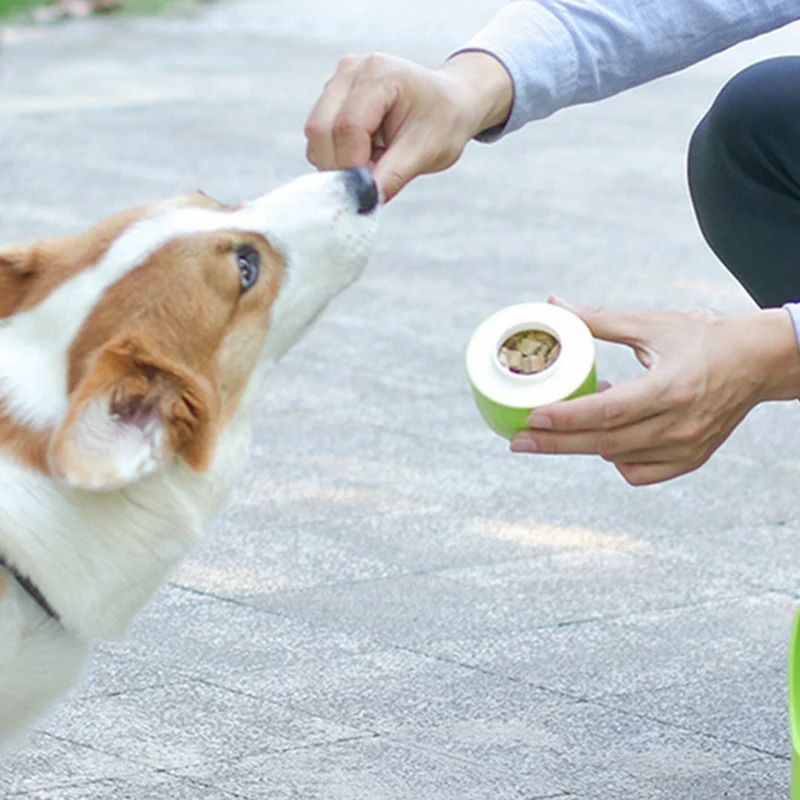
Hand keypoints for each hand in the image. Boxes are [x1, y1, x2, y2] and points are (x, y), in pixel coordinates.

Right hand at [304, 52, 512, 200]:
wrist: (450, 102)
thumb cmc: (443, 122)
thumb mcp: (426, 151)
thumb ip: (393, 175)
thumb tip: (365, 200)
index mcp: (380, 74)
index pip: (347, 127)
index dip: (352, 166)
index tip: (368, 190)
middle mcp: (352, 70)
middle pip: (321, 130)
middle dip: (341, 166)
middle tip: (372, 180)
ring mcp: (338, 81)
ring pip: (316, 135)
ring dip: (338, 161)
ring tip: (375, 161)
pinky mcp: (332, 96)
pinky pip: (320, 136)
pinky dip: (338, 155)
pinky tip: (367, 153)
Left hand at [510, 297, 799, 484]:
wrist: (759, 361)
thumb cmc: (705, 337)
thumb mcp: (653, 323)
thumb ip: (601, 319)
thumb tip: (555, 304)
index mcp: (671, 388)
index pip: (607, 411)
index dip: (566, 417)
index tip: (531, 417)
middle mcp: (679, 424)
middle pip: (604, 442)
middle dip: (555, 444)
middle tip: (517, 441)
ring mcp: (687, 447)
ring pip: (618, 458)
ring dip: (583, 444)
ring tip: (558, 425)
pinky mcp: (690, 459)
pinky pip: (639, 472)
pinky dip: (615, 458)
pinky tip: (605, 436)